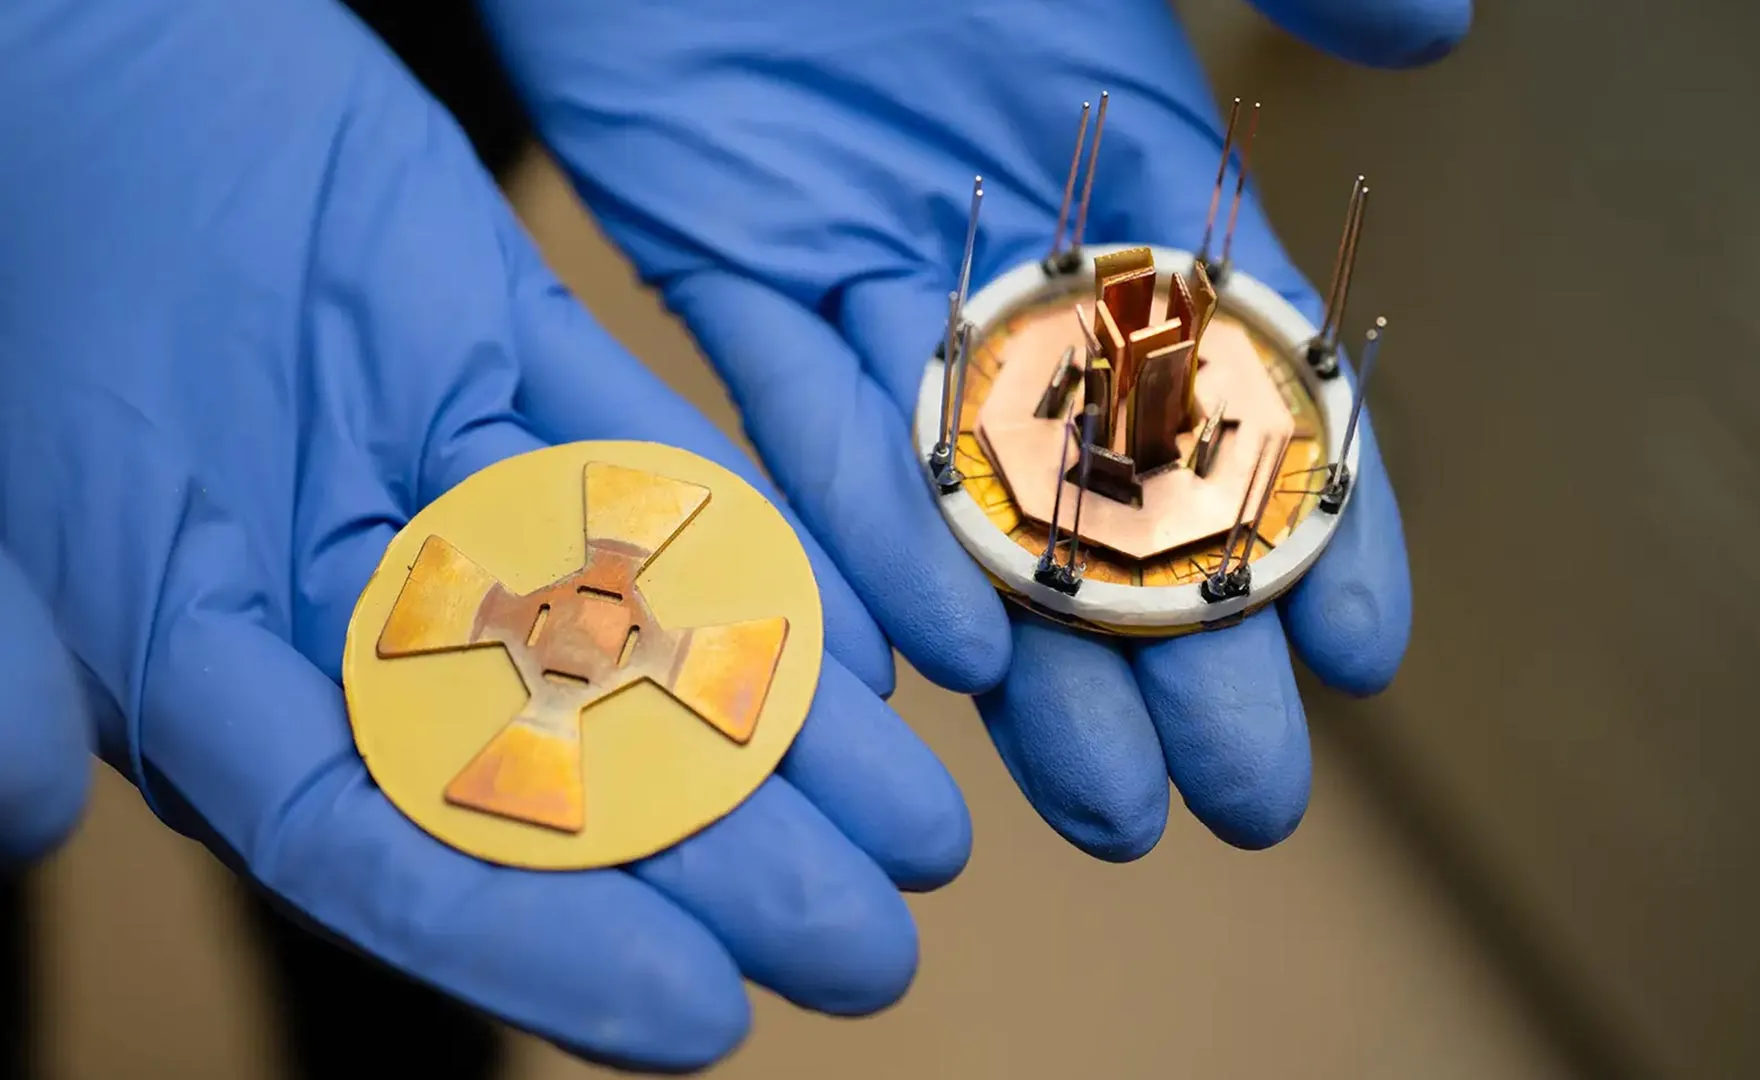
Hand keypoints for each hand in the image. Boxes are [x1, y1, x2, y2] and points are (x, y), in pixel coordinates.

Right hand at [0, 0, 967, 1068]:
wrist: (72, 41)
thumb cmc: (3, 244)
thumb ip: (2, 661)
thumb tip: (17, 811)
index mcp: (219, 663)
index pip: (389, 843)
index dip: (539, 944)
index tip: (696, 1017)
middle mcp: (358, 598)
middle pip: (560, 763)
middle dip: (725, 865)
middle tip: (872, 948)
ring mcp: (447, 478)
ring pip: (635, 629)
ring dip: (780, 733)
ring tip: (921, 827)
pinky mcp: (510, 354)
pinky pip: (652, 466)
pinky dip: (757, 552)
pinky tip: (866, 649)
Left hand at [480, 0, 1448, 857]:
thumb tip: (1438, 35)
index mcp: (1130, 174)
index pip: (1252, 377)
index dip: (1317, 517)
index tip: (1372, 653)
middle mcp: (1013, 249)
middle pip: (1115, 486)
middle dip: (1182, 650)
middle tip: (1243, 802)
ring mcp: (874, 268)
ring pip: (965, 495)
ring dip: (1033, 656)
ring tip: (1096, 810)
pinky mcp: (728, 259)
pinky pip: (799, 417)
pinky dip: (862, 526)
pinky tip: (932, 657)